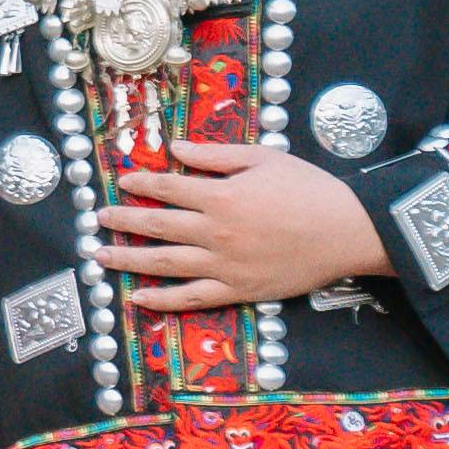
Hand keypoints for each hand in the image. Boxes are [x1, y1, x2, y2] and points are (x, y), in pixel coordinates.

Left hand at [99, 133, 388, 315]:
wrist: (349, 231)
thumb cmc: (310, 189)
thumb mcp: (263, 158)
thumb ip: (215, 155)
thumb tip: (175, 148)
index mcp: (221, 196)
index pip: (168, 188)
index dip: (141, 184)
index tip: (123, 182)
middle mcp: (215, 232)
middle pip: (157, 226)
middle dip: (124, 220)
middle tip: (99, 219)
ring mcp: (224, 265)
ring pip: (164, 264)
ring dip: (127, 260)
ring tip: (99, 256)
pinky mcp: (237, 291)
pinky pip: (191, 298)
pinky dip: (161, 300)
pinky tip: (137, 298)